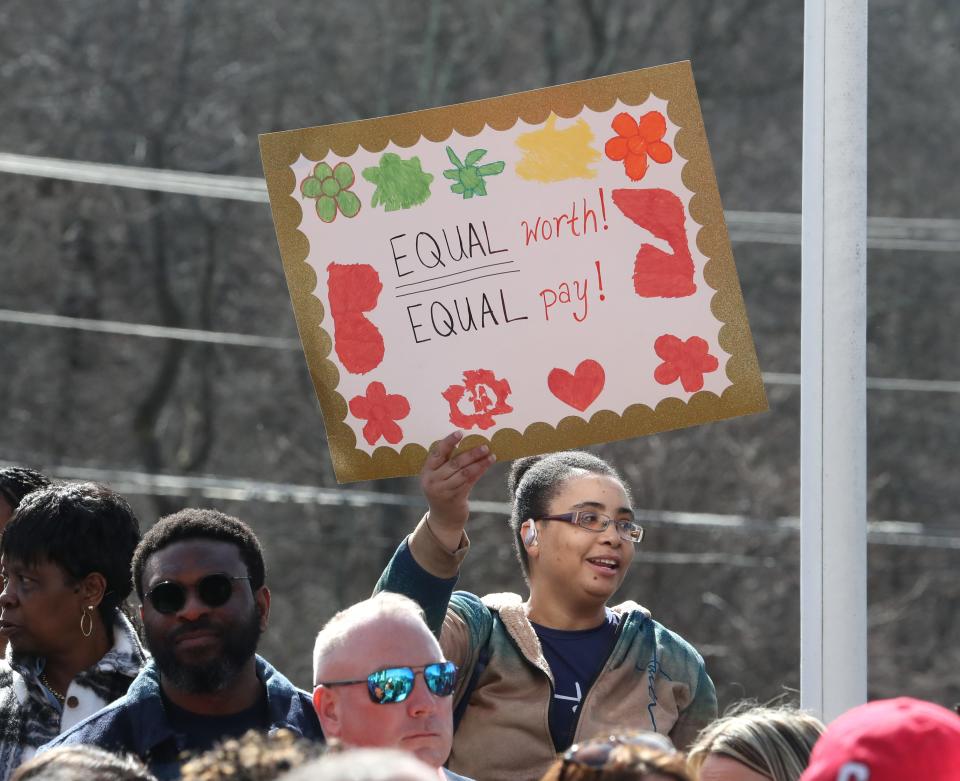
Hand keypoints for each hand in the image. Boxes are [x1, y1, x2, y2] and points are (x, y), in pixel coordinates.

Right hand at [420, 431, 495, 548]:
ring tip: (490, 455)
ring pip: (464, 472)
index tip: (460, 433)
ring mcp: (443, 490)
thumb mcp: (438, 477)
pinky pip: (470, 481)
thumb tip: (466, 442)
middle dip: (471, 453)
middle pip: (454, 463)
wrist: (443, 518)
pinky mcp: (455, 498)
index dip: (448, 442)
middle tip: (484, 445)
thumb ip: (445, 463)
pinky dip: (479, 471)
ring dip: (479, 462)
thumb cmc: (442, 490)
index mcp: (426, 471)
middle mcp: (433, 480)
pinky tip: (487, 465)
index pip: (437, 453)